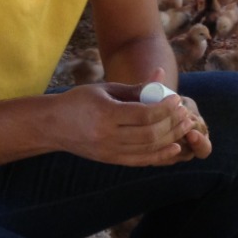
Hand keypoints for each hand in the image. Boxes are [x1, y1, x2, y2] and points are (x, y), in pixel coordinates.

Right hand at [43, 77, 204, 166]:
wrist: (53, 126)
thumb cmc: (79, 101)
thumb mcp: (105, 90)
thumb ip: (135, 88)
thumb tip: (161, 76)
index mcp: (105, 114)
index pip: (144, 114)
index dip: (165, 107)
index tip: (176, 98)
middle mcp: (107, 136)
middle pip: (150, 134)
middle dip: (172, 123)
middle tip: (185, 112)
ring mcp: (109, 152)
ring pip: (148, 150)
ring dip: (171, 138)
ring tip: (184, 126)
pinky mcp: (111, 160)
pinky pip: (141, 161)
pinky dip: (160, 155)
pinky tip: (174, 146)